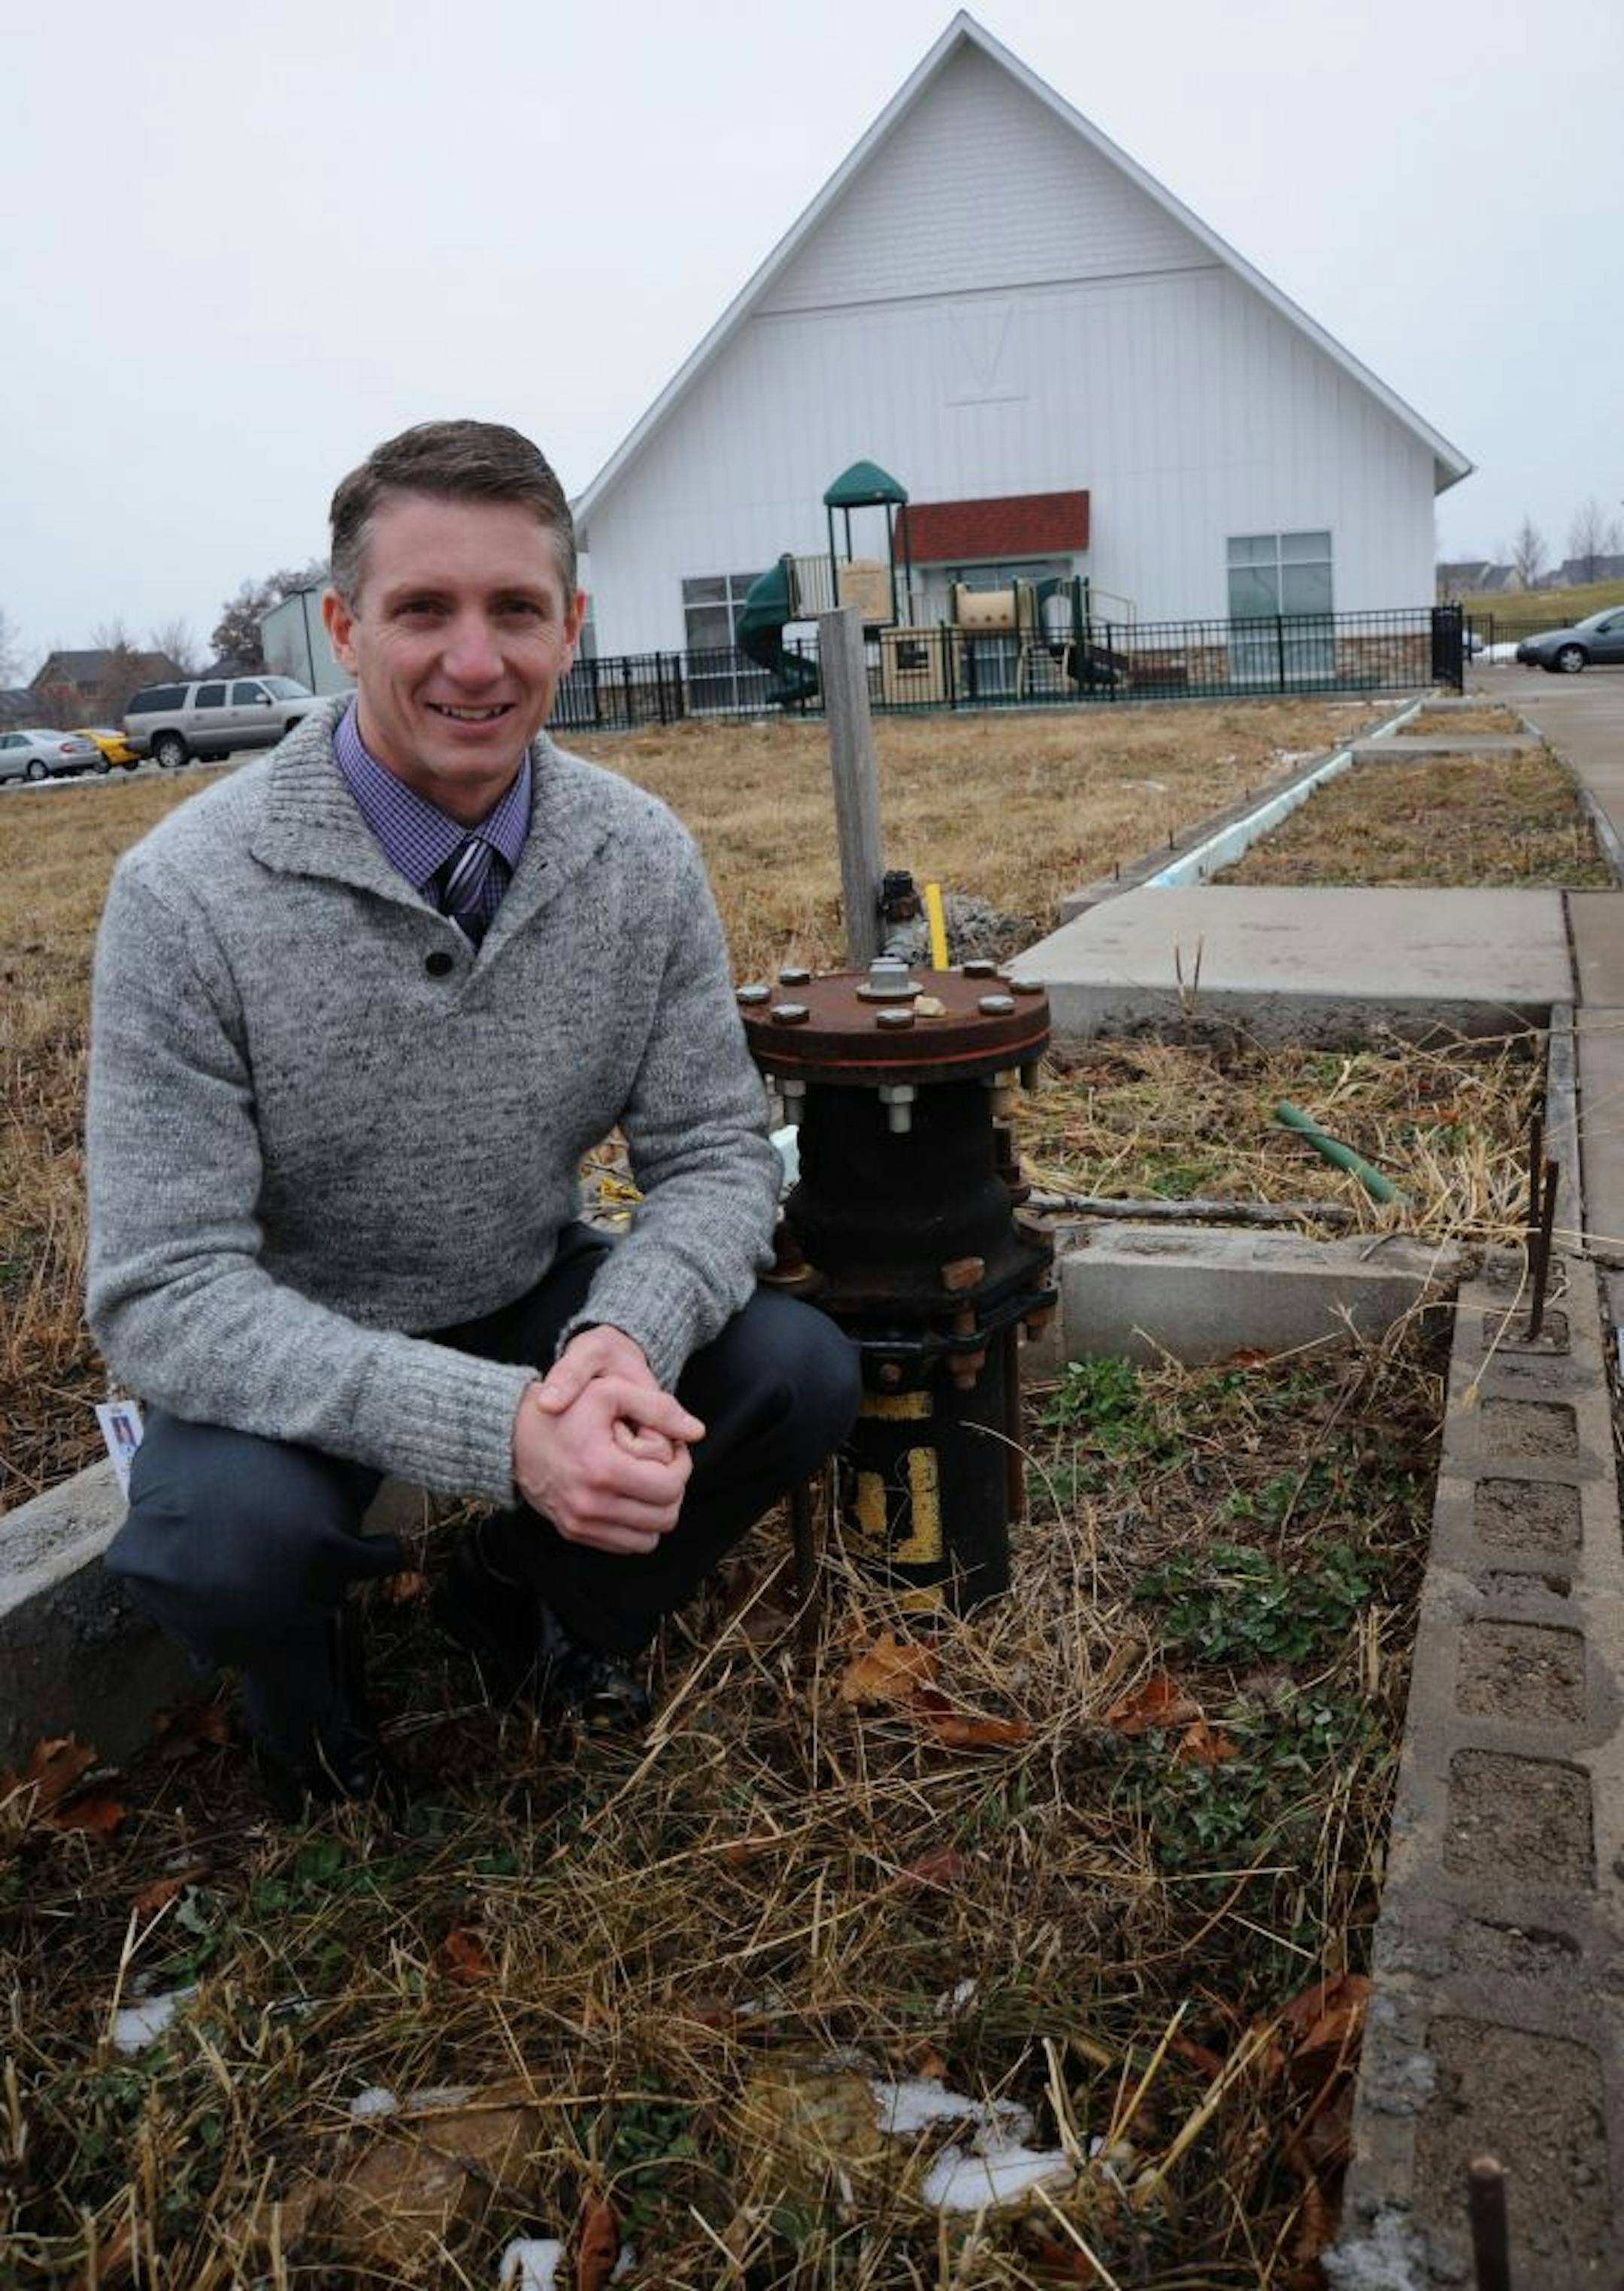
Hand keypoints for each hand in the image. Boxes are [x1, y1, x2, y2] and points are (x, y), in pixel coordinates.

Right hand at [511, 1328, 704, 1555]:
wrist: (512, 1435)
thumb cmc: (566, 1407)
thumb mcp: (611, 1391)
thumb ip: (659, 1408)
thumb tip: (697, 1432)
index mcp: (603, 1470)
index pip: (670, 1487)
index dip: (682, 1467)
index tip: (673, 1449)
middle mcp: (591, 1505)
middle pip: (665, 1517)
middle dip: (672, 1490)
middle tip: (662, 1466)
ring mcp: (580, 1524)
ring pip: (648, 1539)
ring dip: (655, 1512)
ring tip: (645, 1482)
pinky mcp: (573, 1533)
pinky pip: (624, 1546)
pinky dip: (635, 1526)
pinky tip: (626, 1495)